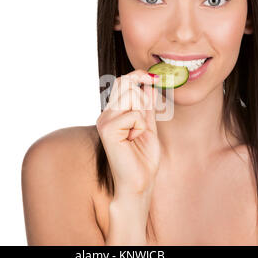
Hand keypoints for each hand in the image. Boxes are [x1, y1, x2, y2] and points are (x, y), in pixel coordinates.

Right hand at [96, 69, 160, 197]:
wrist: (139, 182)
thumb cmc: (143, 158)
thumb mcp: (148, 126)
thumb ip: (147, 106)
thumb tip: (149, 85)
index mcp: (113, 113)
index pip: (122, 82)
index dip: (137, 75)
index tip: (153, 77)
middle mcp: (106, 114)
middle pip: (125, 83)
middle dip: (143, 98)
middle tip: (143, 122)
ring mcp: (105, 120)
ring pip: (131, 95)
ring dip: (143, 114)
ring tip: (137, 133)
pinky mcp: (108, 129)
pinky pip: (134, 114)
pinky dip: (140, 126)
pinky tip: (133, 140)